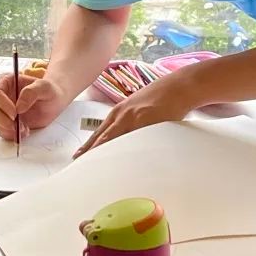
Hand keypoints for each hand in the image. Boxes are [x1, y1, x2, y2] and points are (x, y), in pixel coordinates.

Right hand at [0, 73, 69, 140]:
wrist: (53, 102)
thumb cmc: (49, 91)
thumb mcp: (45, 87)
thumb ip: (31, 93)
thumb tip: (19, 106)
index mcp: (6, 82)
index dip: (2, 104)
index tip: (15, 113)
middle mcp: (0, 96)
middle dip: (3, 120)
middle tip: (17, 125)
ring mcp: (1, 110)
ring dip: (7, 129)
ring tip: (24, 128)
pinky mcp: (5, 122)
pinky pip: (0, 131)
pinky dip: (11, 134)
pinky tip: (24, 131)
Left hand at [74, 72, 196, 157]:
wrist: (178, 87)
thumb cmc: (160, 98)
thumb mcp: (138, 108)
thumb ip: (128, 122)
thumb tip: (123, 138)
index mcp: (118, 112)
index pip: (99, 133)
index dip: (88, 146)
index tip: (77, 157)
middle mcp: (122, 115)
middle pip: (101, 138)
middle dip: (89, 152)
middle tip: (79, 165)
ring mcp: (134, 119)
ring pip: (114, 140)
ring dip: (104, 154)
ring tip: (94, 168)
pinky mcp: (147, 122)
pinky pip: (133, 142)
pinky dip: (126, 153)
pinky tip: (121, 164)